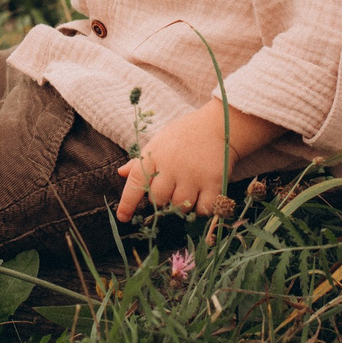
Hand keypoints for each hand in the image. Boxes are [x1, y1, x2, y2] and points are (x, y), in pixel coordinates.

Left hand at [116, 98, 283, 220]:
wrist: (219, 125)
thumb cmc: (185, 135)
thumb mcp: (160, 142)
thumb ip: (142, 161)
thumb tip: (121, 173)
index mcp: (155, 155)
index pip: (136, 180)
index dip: (127, 202)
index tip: (123, 217)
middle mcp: (171, 166)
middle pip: (158, 200)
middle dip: (163, 199)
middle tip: (174, 188)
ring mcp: (192, 175)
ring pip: (180, 207)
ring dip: (183, 205)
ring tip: (190, 190)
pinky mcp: (213, 182)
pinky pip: (203, 209)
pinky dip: (202, 208)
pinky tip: (203, 197)